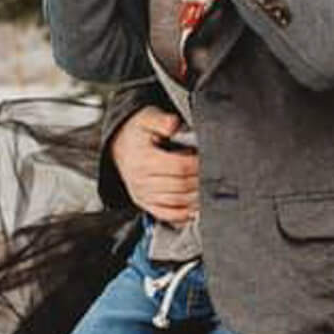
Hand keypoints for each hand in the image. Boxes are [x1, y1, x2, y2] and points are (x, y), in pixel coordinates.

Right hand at [111, 107, 199, 223]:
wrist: (118, 146)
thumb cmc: (136, 133)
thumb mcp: (147, 118)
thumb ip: (162, 120)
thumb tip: (173, 124)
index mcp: (143, 159)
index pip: (178, 167)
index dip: (197, 165)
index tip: (209, 159)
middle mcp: (141, 180)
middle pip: (180, 186)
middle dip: (200, 181)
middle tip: (214, 174)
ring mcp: (143, 194)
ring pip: (176, 202)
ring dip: (196, 198)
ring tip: (209, 189)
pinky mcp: (145, 203)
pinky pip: (166, 215)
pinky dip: (183, 215)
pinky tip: (195, 209)